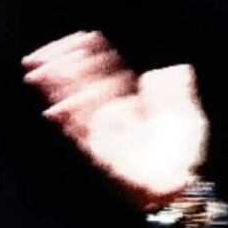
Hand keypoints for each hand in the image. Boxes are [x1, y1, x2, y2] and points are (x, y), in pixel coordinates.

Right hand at [22, 32, 207, 207]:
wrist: (178, 189)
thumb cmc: (184, 157)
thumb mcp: (188, 118)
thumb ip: (177, 92)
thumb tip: (177, 68)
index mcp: (131, 103)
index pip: (106, 72)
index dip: (94, 55)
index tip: (84, 38)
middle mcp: (113, 114)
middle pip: (83, 83)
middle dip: (64, 66)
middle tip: (45, 52)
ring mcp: (104, 131)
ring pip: (74, 103)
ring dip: (56, 87)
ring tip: (39, 70)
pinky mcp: (98, 151)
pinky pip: (77, 132)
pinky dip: (65, 120)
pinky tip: (52, 107)